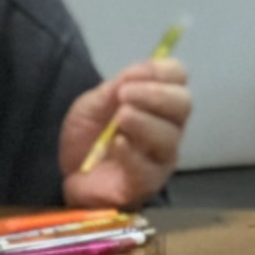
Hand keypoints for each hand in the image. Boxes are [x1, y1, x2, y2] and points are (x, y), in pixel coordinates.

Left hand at [59, 57, 189, 208]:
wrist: (71, 175)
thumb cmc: (88, 137)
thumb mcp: (92, 104)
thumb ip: (114, 89)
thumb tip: (135, 72)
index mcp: (158, 102)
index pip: (178, 77)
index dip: (161, 71)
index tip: (134, 73)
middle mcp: (168, 127)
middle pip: (183, 104)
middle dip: (155, 95)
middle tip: (124, 95)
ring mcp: (161, 157)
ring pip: (168, 136)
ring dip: (144, 122)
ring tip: (120, 119)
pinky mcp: (146, 184)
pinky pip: (147, 168)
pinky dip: (132, 153)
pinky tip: (116, 144)